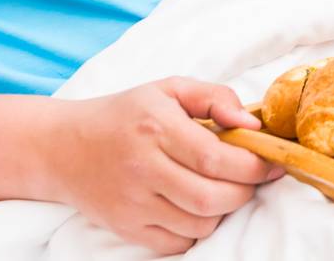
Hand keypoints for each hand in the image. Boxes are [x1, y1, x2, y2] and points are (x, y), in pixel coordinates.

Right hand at [41, 77, 282, 254]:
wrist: (62, 148)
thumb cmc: (125, 114)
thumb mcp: (169, 90)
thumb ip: (215, 98)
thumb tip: (252, 124)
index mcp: (156, 126)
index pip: (216, 157)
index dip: (253, 165)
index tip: (272, 162)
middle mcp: (142, 167)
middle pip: (212, 197)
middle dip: (245, 191)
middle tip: (252, 179)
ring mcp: (132, 203)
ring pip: (200, 223)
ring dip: (223, 210)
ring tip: (220, 188)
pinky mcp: (125, 228)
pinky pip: (178, 242)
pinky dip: (197, 229)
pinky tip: (194, 206)